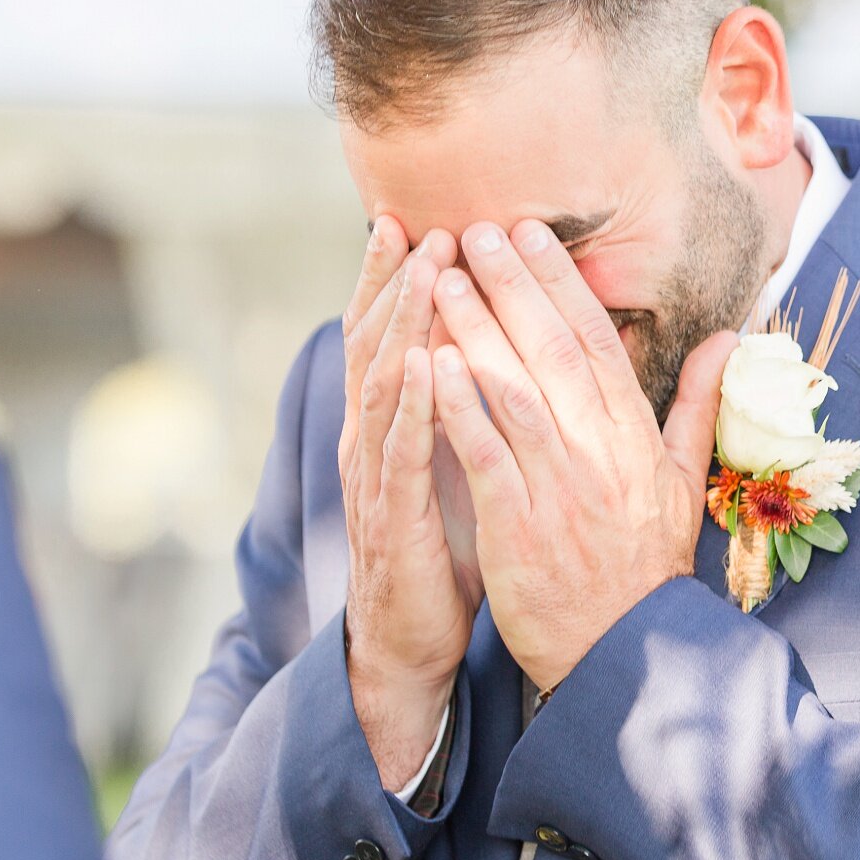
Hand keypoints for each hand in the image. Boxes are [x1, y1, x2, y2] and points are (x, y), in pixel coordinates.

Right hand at [337, 216, 477, 787]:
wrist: (410, 639)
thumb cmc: (440, 545)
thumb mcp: (452, 462)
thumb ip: (461, 405)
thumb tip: (489, 347)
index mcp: (390, 423)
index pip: (391, 336)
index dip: (397, 279)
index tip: (415, 219)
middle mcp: (370, 438)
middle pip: (375, 344)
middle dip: (393, 282)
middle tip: (411, 222)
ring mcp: (374, 476)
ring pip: (382, 385)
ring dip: (403, 325)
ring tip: (421, 270)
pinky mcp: (392, 516)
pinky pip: (398, 452)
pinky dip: (408, 404)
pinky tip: (420, 363)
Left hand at [428, 219, 737, 692]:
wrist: (625, 653)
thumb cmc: (646, 567)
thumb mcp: (684, 482)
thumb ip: (696, 404)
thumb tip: (729, 338)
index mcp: (635, 437)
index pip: (597, 340)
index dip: (561, 282)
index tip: (530, 234)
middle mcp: (601, 452)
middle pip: (553, 350)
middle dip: (511, 284)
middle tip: (474, 231)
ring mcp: (559, 488)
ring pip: (514, 390)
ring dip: (475, 330)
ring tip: (440, 280)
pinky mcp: (519, 526)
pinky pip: (484, 455)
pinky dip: (458, 408)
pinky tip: (429, 363)